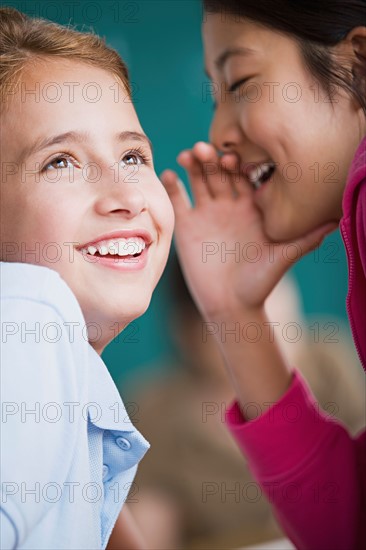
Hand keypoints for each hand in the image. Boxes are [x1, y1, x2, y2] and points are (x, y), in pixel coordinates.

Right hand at [161, 142, 336, 318]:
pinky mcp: (186, 226)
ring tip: (187, 155)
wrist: (231, 305)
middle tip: (204, 148)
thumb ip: (306, 237)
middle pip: (218, 173)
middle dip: (211, 159)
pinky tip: (170, 175)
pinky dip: (172, 186)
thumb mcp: (283, 257)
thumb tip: (336, 220)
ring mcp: (205, 213)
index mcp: (250, 207)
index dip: (236, 164)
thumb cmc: (260, 283)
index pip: (242, 175)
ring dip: (192, 165)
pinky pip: (178, 200)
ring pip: (197, 180)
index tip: (233, 156)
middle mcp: (227, 205)